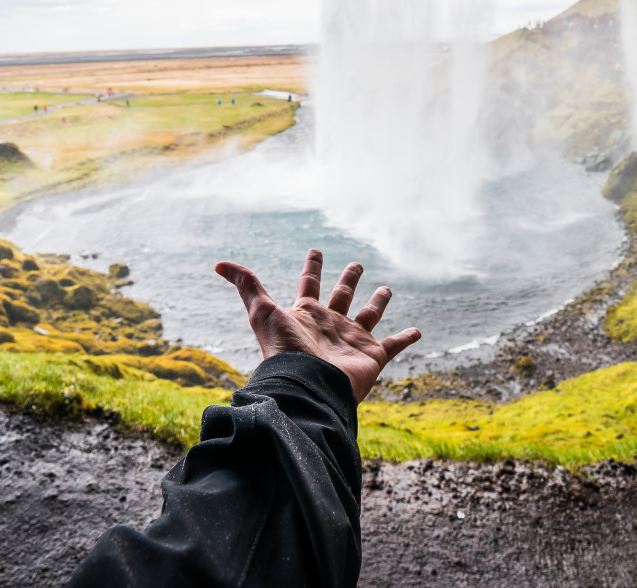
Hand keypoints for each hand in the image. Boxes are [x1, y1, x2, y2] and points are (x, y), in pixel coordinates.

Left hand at [215, 249, 420, 402]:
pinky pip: (393, 345)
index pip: (309, 283)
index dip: (312, 265)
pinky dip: (405, 338)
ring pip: (368, 315)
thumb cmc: (286, 350)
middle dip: (349, 279)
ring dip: (378, 302)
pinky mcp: (371, 355)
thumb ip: (246, 285)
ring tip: (386, 290)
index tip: (316, 250)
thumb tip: (219, 263)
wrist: (310, 385)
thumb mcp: (262, 311)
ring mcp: (351, 339)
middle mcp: (330, 324)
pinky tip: (417, 331)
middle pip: (341, 296)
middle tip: (357, 263)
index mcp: (307, 313)